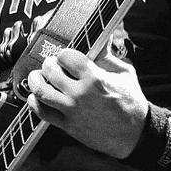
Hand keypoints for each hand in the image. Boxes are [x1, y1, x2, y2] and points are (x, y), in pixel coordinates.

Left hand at [25, 46, 147, 158]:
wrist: (135, 134)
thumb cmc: (131, 103)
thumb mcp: (124, 73)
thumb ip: (107, 55)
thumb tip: (101, 37)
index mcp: (94, 78)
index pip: (66, 56)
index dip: (64, 54)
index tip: (66, 57)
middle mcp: (80, 94)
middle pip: (50, 70)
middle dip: (49, 64)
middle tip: (51, 65)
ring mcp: (72, 110)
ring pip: (41, 91)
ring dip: (36, 80)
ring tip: (38, 77)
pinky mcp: (68, 125)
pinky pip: (42, 112)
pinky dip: (34, 102)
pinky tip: (36, 96)